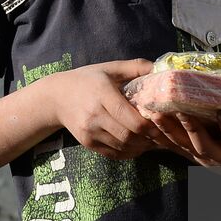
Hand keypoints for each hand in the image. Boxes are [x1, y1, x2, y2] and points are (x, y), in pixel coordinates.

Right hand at [44, 60, 172, 158]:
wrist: (56, 97)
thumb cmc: (88, 79)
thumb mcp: (109, 68)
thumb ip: (136, 67)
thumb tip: (161, 67)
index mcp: (102, 94)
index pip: (130, 117)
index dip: (150, 126)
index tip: (164, 125)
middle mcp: (94, 115)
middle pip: (128, 135)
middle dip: (149, 138)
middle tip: (163, 135)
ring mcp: (89, 132)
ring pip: (122, 146)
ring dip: (141, 147)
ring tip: (154, 140)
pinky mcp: (87, 143)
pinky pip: (113, 153)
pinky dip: (129, 152)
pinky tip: (139, 146)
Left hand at [159, 105, 220, 170]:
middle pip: (204, 145)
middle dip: (192, 129)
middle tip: (179, 111)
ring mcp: (205, 159)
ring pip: (185, 147)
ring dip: (170, 132)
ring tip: (155, 114)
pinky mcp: (193, 157)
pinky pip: (174, 148)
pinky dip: (161, 137)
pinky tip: (148, 123)